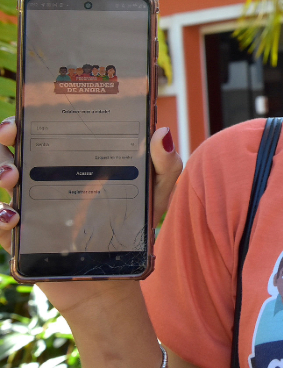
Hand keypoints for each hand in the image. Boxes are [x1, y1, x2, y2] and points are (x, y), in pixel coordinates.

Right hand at [0, 117, 182, 315]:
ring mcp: (32, 207)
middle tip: (13, 131)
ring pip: (3, 181)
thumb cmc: (134, 226)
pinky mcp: (23, 239)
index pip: (46, 129)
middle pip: (14, 148)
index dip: (32, 115)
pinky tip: (14, 215)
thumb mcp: (155, 193)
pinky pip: (0, 226)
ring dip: (0, 171)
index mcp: (74, 160)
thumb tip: (163, 132)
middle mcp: (47, 178)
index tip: (30, 107)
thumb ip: (165, 164)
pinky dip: (0, 218)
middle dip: (6, 135)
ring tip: (14, 175)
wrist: (118, 276)